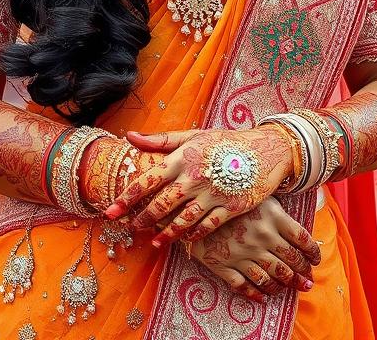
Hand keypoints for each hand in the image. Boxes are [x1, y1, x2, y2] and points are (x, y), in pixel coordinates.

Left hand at [104, 126, 294, 245]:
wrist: (265, 150)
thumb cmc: (225, 142)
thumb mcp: (194, 135)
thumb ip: (162, 140)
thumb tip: (130, 137)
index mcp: (183, 158)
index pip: (148, 180)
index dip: (127, 198)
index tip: (111, 211)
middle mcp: (194, 177)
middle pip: (162, 204)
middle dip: (143, 219)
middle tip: (130, 229)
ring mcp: (212, 194)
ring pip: (182, 220)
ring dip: (166, 233)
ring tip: (155, 241)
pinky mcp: (230, 208)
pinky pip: (206, 226)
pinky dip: (193, 234)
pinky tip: (185, 239)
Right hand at [175, 196, 320, 303]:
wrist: (190, 204)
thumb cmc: (226, 194)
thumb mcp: (256, 193)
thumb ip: (275, 207)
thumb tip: (295, 219)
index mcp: (273, 217)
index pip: (302, 239)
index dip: (312, 253)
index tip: (315, 259)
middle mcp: (263, 238)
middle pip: (290, 261)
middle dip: (302, 273)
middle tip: (308, 280)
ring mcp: (245, 254)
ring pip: (272, 278)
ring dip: (285, 285)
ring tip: (292, 288)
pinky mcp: (226, 267)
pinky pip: (246, 286)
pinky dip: (258, 294)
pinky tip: (265, 295)